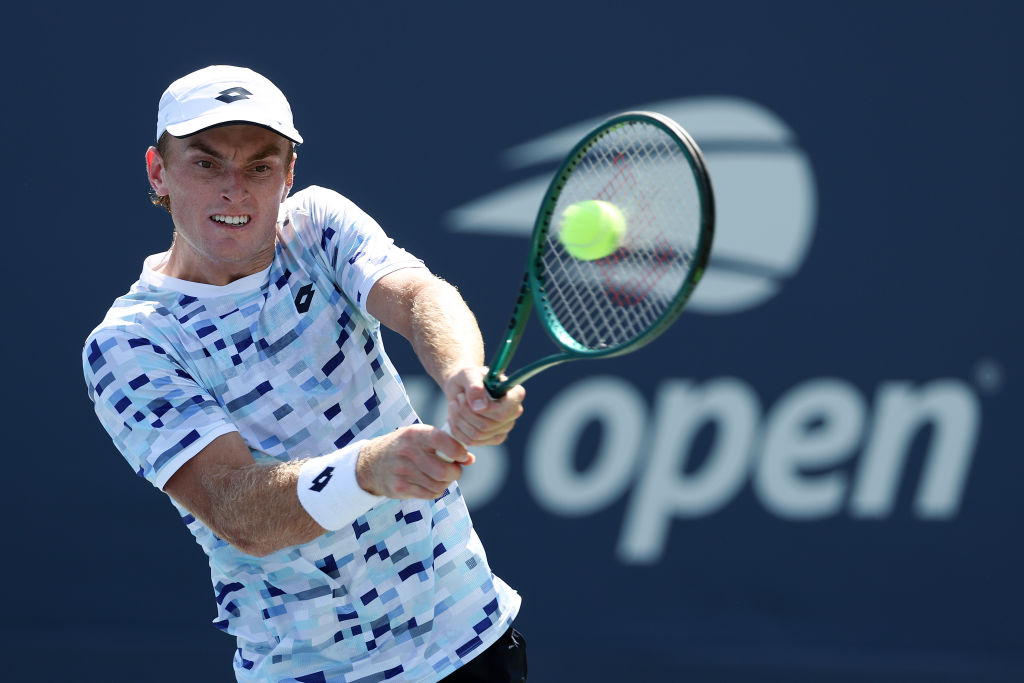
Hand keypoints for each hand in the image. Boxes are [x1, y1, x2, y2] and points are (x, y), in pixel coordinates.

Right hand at [356, 425, 472, 499]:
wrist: (372, 462)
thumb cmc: (405, 447)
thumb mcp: (421, 437)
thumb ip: (446, 444)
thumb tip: (470, 459)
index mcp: (415, 434)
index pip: (442, 441)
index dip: (458, 451)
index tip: (462, 456)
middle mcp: (407, 451)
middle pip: (444, 471)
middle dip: (455, 473)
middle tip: (454, 470)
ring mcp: (402, 471)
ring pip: (439, 485)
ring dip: (446, 483)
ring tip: (441, 477)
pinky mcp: (399, 487)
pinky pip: (429, 495)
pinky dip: (436, 491)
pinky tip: (430, 484)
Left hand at [443, 367, 525, 445]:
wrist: (461, 387)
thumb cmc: (467, 377)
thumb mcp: (468, 374)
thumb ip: (474, 386)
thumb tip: (480, 408)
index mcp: (514, 394)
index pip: (506, 410)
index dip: (485, 409)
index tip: (466, 396)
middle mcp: (514, 412)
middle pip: (488, 424)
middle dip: (466, 412)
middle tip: (458, 398)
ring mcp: (504, 428)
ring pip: (478, 434)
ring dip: (459, 419)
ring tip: (454, 404)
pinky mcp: (492, 438)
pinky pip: (472, 441)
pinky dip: (457, 429)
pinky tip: (453, 417)